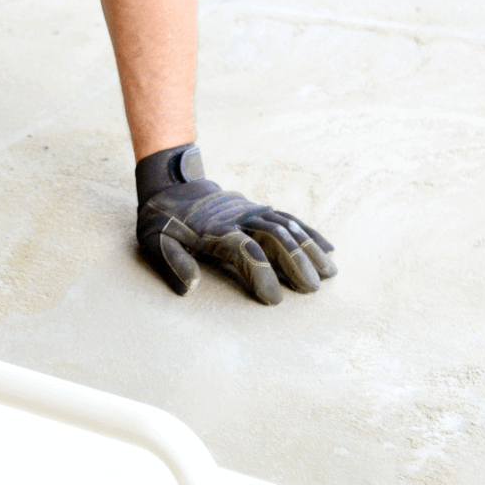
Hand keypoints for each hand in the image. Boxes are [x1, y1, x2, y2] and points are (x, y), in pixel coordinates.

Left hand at [134, 145, 336, 303]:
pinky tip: (328, 249)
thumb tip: (191, 288)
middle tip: (312, 289)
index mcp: (213, 230)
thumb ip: (173, 263)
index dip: (260, 273)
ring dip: (309, 248)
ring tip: (330, 273)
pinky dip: (309, 232)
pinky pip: (288, 217)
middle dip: (294, 262)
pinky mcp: (258, 208)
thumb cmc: (162, 221)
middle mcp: (237, 218)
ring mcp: (250, 210)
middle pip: (273, 236)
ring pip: (286, 226)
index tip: (274, 299)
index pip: (244, 250)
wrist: (170, 185)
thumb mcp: (154, 241)